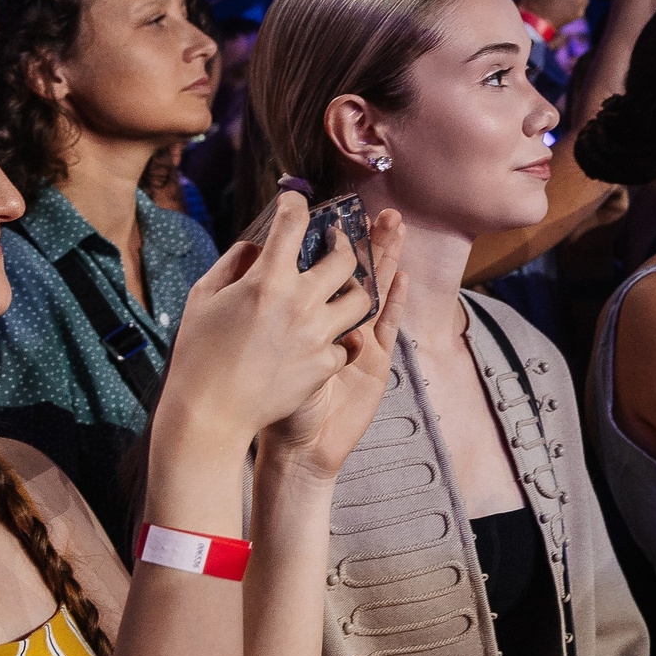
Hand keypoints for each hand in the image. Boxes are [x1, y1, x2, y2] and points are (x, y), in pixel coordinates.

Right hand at [154, 195, 377, 457]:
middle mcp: (299, 302)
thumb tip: (258, 246)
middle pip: (344, 257)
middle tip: (337, 241)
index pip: (292, 223)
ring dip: (356, 288)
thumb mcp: (203, 298)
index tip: (296, 202)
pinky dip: (341, 337)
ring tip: (345, 287)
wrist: (210, 414)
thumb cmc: (198, 355)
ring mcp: (317, 335)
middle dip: (343, 241)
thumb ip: (233, 263)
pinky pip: (347, 342)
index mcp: (266, 279)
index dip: (295, 204)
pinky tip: (333, 334)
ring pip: (362, 299)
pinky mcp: (326, 366)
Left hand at [256, 209, 411, 477]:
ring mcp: (358, 340)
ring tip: (392, 225)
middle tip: (373, 208)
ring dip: (386, 257)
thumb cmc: (267, 401)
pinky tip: (401, 277)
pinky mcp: (374, 362)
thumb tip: (254, 263)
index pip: (323, 270)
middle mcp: (335, 324)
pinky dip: (395, 300)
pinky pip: (386, 325)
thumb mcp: (260, 347)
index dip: (330, 241)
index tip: (332, 210)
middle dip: (366, 239)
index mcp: (306, 318)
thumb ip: (257, 311)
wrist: (290, 447)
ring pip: (376, 289)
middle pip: (357, 271)